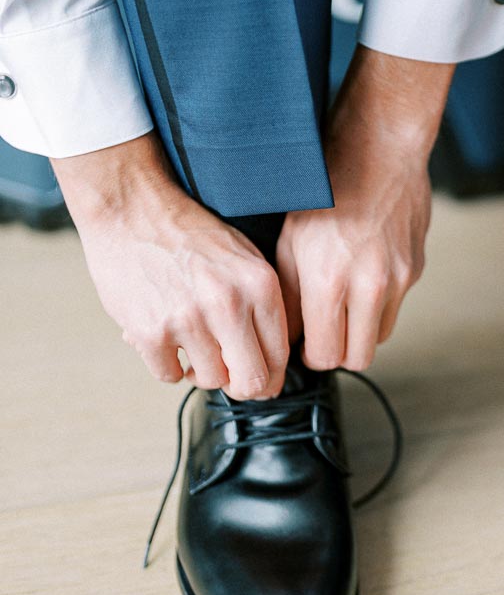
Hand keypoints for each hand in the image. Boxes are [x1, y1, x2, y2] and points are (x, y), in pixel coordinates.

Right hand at [52, 133, 288, 398]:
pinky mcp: (150, 332)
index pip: (280, 357)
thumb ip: (262, 306)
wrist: (132, 209)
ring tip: (189, 342)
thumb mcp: (244, 258)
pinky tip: (164, 336)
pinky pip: (170, 375)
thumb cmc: (188, 235)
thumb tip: (271, 363)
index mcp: (259, 285)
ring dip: (199, 370)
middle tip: (226, 372)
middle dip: (240, 385)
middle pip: (252, 382)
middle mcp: (229, 304)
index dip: (270, 376)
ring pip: (210, 381)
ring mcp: (189, 319)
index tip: (257, 376)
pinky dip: (166, 363)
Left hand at [276, 46, 454, 370]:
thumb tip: (287, 336)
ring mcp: (398, 279)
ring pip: (378, 337)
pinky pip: (395, 305)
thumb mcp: (289, 240)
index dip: (308, 354)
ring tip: (341, 303)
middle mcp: (368, 285)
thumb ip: (289, 296)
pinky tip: (362, 271)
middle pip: (356, 359)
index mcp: (328, 280)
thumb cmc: (325, 187)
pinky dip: (377, 302)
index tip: (301, 342)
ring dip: (358, 330)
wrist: (379, 147)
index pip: (323, 355)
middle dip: (336, 351)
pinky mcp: (415, 269)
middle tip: (321, 332)